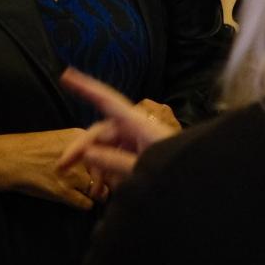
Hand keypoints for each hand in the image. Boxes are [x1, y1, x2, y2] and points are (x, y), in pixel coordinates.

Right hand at [0, 129, 102, 210]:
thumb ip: (85, 149)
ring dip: (97, 195)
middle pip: (111, 173)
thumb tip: (106, 162)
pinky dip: (83, 205)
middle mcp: (81, 155)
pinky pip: (87, 204)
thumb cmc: (31, 149)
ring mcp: (73, 174)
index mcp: (82, 138)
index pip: (112, 152)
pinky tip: (74, 199)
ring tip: (88, 193)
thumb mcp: (62, 139)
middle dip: (108, 182)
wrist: (6, 159)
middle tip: (102, 187)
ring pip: (102, 191)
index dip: (113, 164)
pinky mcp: (63, 192)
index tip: (111, 171)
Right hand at [57, 68, 180, 188]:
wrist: (201, 187)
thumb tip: (88, 152)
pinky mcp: (142, 156)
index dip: (86, 88)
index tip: (67, 75)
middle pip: (101, 132)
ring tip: (97, 190)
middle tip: (63, 166)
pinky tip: (106, 189)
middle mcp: (136, 130)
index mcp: (138, 125)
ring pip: (107, 149)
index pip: (107, 101)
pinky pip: (117, 159)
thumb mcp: (143, 169)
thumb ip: (114, 161)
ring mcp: (139, 143)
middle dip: (82, 149)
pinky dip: (108, 172)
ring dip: (97, 167)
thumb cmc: (177, 174)